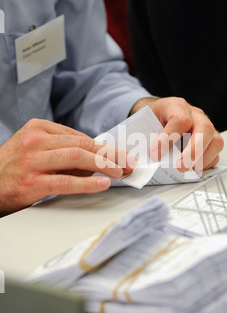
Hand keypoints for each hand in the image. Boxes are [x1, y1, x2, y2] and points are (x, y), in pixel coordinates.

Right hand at [0, 119, 136, 214]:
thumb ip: (64, 152)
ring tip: (120, 171)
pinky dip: (87, 183)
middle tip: (128, 162)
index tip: (120, 155)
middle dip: (110, 154)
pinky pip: (66, 182)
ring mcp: (33, 161)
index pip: (79, 136)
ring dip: (104, 165)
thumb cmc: (13, 168)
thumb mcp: (35, 150)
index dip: (103, 147)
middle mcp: (35, 141)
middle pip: (82, 144)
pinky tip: (102, 184)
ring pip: (76, 158)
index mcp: (38, 128)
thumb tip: (97, 160)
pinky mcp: (32, 182)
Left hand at [130, 97, 223, 171]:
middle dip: (193, 150)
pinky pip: (215, 152)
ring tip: (188, 170)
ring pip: (215, 141)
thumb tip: (143, 160)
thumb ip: (144, 137)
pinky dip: (206, 163)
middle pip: (204, 128)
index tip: (155, 154)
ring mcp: (205, 127)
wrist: (160, 116)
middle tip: (180, 166)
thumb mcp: (145, 122)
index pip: (180, 119)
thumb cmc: (153, 120)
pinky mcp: (210, 140)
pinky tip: (193, 169)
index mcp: (176, 106)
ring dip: (203, 158)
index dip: (168, 138)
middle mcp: (195, 115)